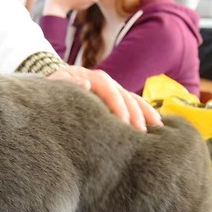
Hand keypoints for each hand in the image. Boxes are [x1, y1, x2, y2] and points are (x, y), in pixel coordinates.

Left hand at [47, 66, 162, 131]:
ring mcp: (113, 91)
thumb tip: (86, 83)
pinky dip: (146, 114)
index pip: (109, 90)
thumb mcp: (56, 84)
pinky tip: (156, 125)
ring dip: (145, 114)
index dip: (118, 106)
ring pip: (134, 100)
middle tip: (140, 133)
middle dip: (135, 114)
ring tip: (156, 129)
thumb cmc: (55, 89)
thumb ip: (68, 84)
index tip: (124, 123)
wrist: (56, 86)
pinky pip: (135, 106)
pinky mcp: (116, 101)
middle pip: (125, 96)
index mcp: (93, 77)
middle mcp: (107, 82)